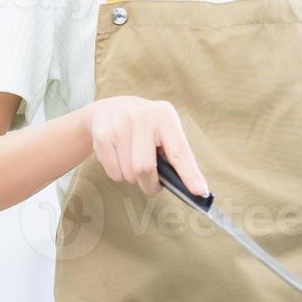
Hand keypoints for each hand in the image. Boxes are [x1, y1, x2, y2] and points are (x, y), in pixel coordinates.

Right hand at [85, 96, 207, 197]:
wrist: (109, 109)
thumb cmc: (144, 127)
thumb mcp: (163, 130)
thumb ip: (174, 154)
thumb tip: (189, 188)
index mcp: (165, 116)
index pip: (179, 151)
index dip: (189, 174)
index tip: (199, 192)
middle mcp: (142, 117)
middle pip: (145, 168)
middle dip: (149, 184)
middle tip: (151, 183)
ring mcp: (119, 125)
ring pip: (128, 174)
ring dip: (133, 179)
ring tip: (132, 162)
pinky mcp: (102, 135)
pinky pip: (113, 173)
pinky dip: (119, 174)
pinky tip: (119, 158)